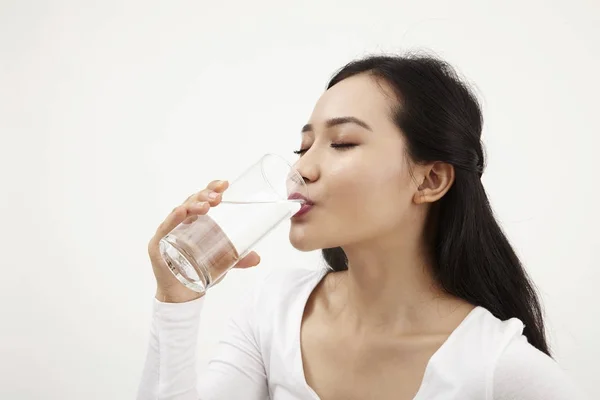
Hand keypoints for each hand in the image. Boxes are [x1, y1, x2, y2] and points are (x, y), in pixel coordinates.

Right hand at [148, 180, 260, 302]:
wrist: (183, 296)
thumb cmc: (198, 272)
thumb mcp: (223, 263)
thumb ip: (239, 259)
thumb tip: (257, 258)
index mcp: (196, 221)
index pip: (202, 199)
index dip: (212, 188)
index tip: (225, 184)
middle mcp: (181, 223)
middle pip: (192, 202)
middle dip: (205, 195)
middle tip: (218, 197)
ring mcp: (168, 232)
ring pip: (180, 211)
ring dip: (193, 205)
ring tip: (207, 205)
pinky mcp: (158, 244)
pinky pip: (165, 228)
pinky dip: (173, 219)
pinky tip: (181, 212)